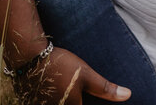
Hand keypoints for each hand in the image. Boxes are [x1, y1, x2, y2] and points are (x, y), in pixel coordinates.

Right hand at [11, 46, 130, 104]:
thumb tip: (128, 95)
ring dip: (58, 99)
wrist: (27, 55)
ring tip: (62, 87)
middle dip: (75, 99)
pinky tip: (50, 87)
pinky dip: (49, 97)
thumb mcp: (85, 74)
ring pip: (55, 103)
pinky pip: (42, 101)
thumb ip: (105, 88)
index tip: (83, 97)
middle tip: (76, 91)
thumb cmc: (59, 64)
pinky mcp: (29, 100)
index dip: (86, 102)